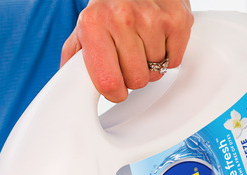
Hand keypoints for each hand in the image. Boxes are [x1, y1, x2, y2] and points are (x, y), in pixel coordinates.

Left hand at [61, 0, 193, 102]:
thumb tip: (69, 89)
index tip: (115, 88)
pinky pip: (173, 60)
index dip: (115, 93)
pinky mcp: (177, 18)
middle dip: (133, 76)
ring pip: (155, 71)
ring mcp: (151, 17)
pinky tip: (157, 38)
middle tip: (129, 57)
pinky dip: (168, 55)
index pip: (109, 83)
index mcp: (93, 24)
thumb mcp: (82, 30)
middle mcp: (121, 17)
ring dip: (150, 64)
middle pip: (136, 81)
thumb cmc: (109, 7)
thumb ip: (73, 60)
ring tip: (142, 43)